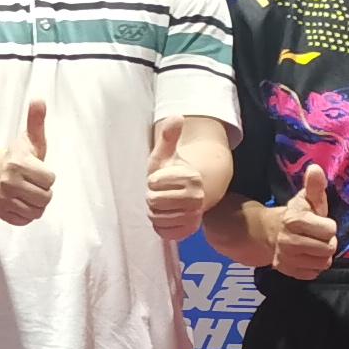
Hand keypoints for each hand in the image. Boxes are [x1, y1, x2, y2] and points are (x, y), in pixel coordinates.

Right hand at [0, 99, 56, 226]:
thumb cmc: (21, 156)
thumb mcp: (32, 139)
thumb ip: (36, 121)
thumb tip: (38, 100)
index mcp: (18, 163)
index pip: (50, 180)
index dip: (47, 176)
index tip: (37, 170)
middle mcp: (7, 181)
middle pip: (45, 198)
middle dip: (43, 192)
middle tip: (33, 183)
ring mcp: (2, 198)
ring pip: (36, 212)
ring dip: (36, 205)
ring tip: (28, 193)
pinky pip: (23, 221)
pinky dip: (25, 215)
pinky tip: (20, 202)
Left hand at [144, 121, 211, 242]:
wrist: (182, 194)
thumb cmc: (169, 173)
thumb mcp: (165, 155)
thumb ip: (169, 138)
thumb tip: (176, 116)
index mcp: (192, 177)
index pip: (154, 183)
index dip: (152, 181)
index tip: (160, 179)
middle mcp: (197, 198)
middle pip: (154, 202)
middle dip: (152, 197)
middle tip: (160, 193)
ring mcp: (194, 216)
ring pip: (156, 218)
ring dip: (154, 211)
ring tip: (163, 204)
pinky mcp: (188, 232)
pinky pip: (162, 232)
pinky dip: (159, 225)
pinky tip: (166, 217)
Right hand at [265, 166, 339, 281]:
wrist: (269, 232)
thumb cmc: (296, 215)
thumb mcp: (306, 199)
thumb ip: (314, 185)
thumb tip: (315, 168)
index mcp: (294, 220)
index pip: (330, 230)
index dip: (328, 226)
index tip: (320, 223)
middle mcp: (287, 241)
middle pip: (328, 249)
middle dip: (327, 242)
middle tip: (318, 237)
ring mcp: (286, 258)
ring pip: (322, 263)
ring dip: (322, 256)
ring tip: (314, 247)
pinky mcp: (286, 271)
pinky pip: (313, 274)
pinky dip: (313, 266)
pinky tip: (306, 257)